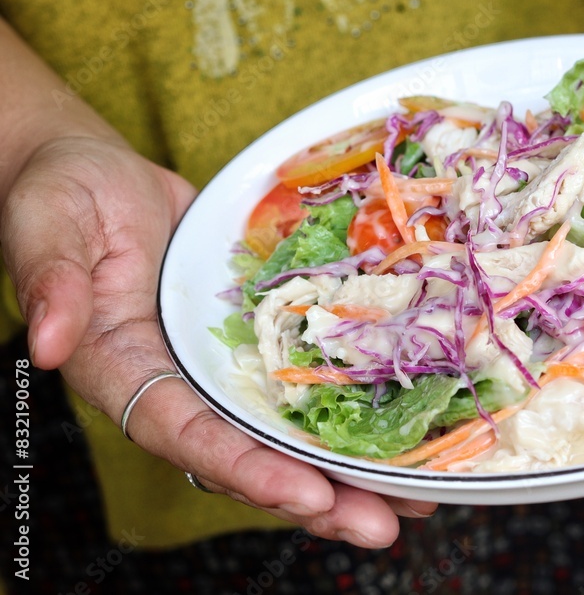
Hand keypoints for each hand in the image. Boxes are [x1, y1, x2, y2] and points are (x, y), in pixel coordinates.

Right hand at [1, 136, 434, 545]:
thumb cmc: (64, 195)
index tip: (308, 496)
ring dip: (348, 472)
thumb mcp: (49, 226)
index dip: (245, 469)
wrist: (100, 176)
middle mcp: (178, 384)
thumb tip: (46, 342)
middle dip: (315, 498)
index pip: (184, 434)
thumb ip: (51, 282)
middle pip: (248, 456)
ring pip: (285, 433)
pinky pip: (303, 385)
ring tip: (416, 499)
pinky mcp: (256, 341)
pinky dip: (351, 412)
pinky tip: (408, 430)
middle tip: (383, 528)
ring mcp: (221, 367)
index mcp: (123, 370)